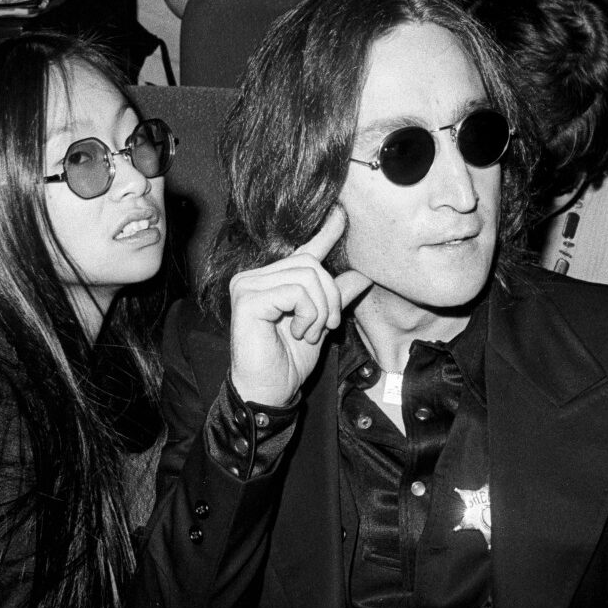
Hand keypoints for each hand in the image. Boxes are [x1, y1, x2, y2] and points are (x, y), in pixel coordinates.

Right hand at [229, 208, 371, 405]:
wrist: (269, 392)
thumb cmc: (288, 362)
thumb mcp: (320, 324)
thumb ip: (335, 296)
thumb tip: (361, 273)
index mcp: (270, 281)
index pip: (302, 251)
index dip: (325, 233)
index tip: (342, 214)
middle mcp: (253, 277)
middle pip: (311, 263)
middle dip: (330, 296)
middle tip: (326, 326)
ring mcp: (246, 285)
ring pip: (307, 275)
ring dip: (321, 309)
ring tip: (311, 333)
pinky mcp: (247, 298)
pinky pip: (296, 291)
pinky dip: (309, 314)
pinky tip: (299, 332)